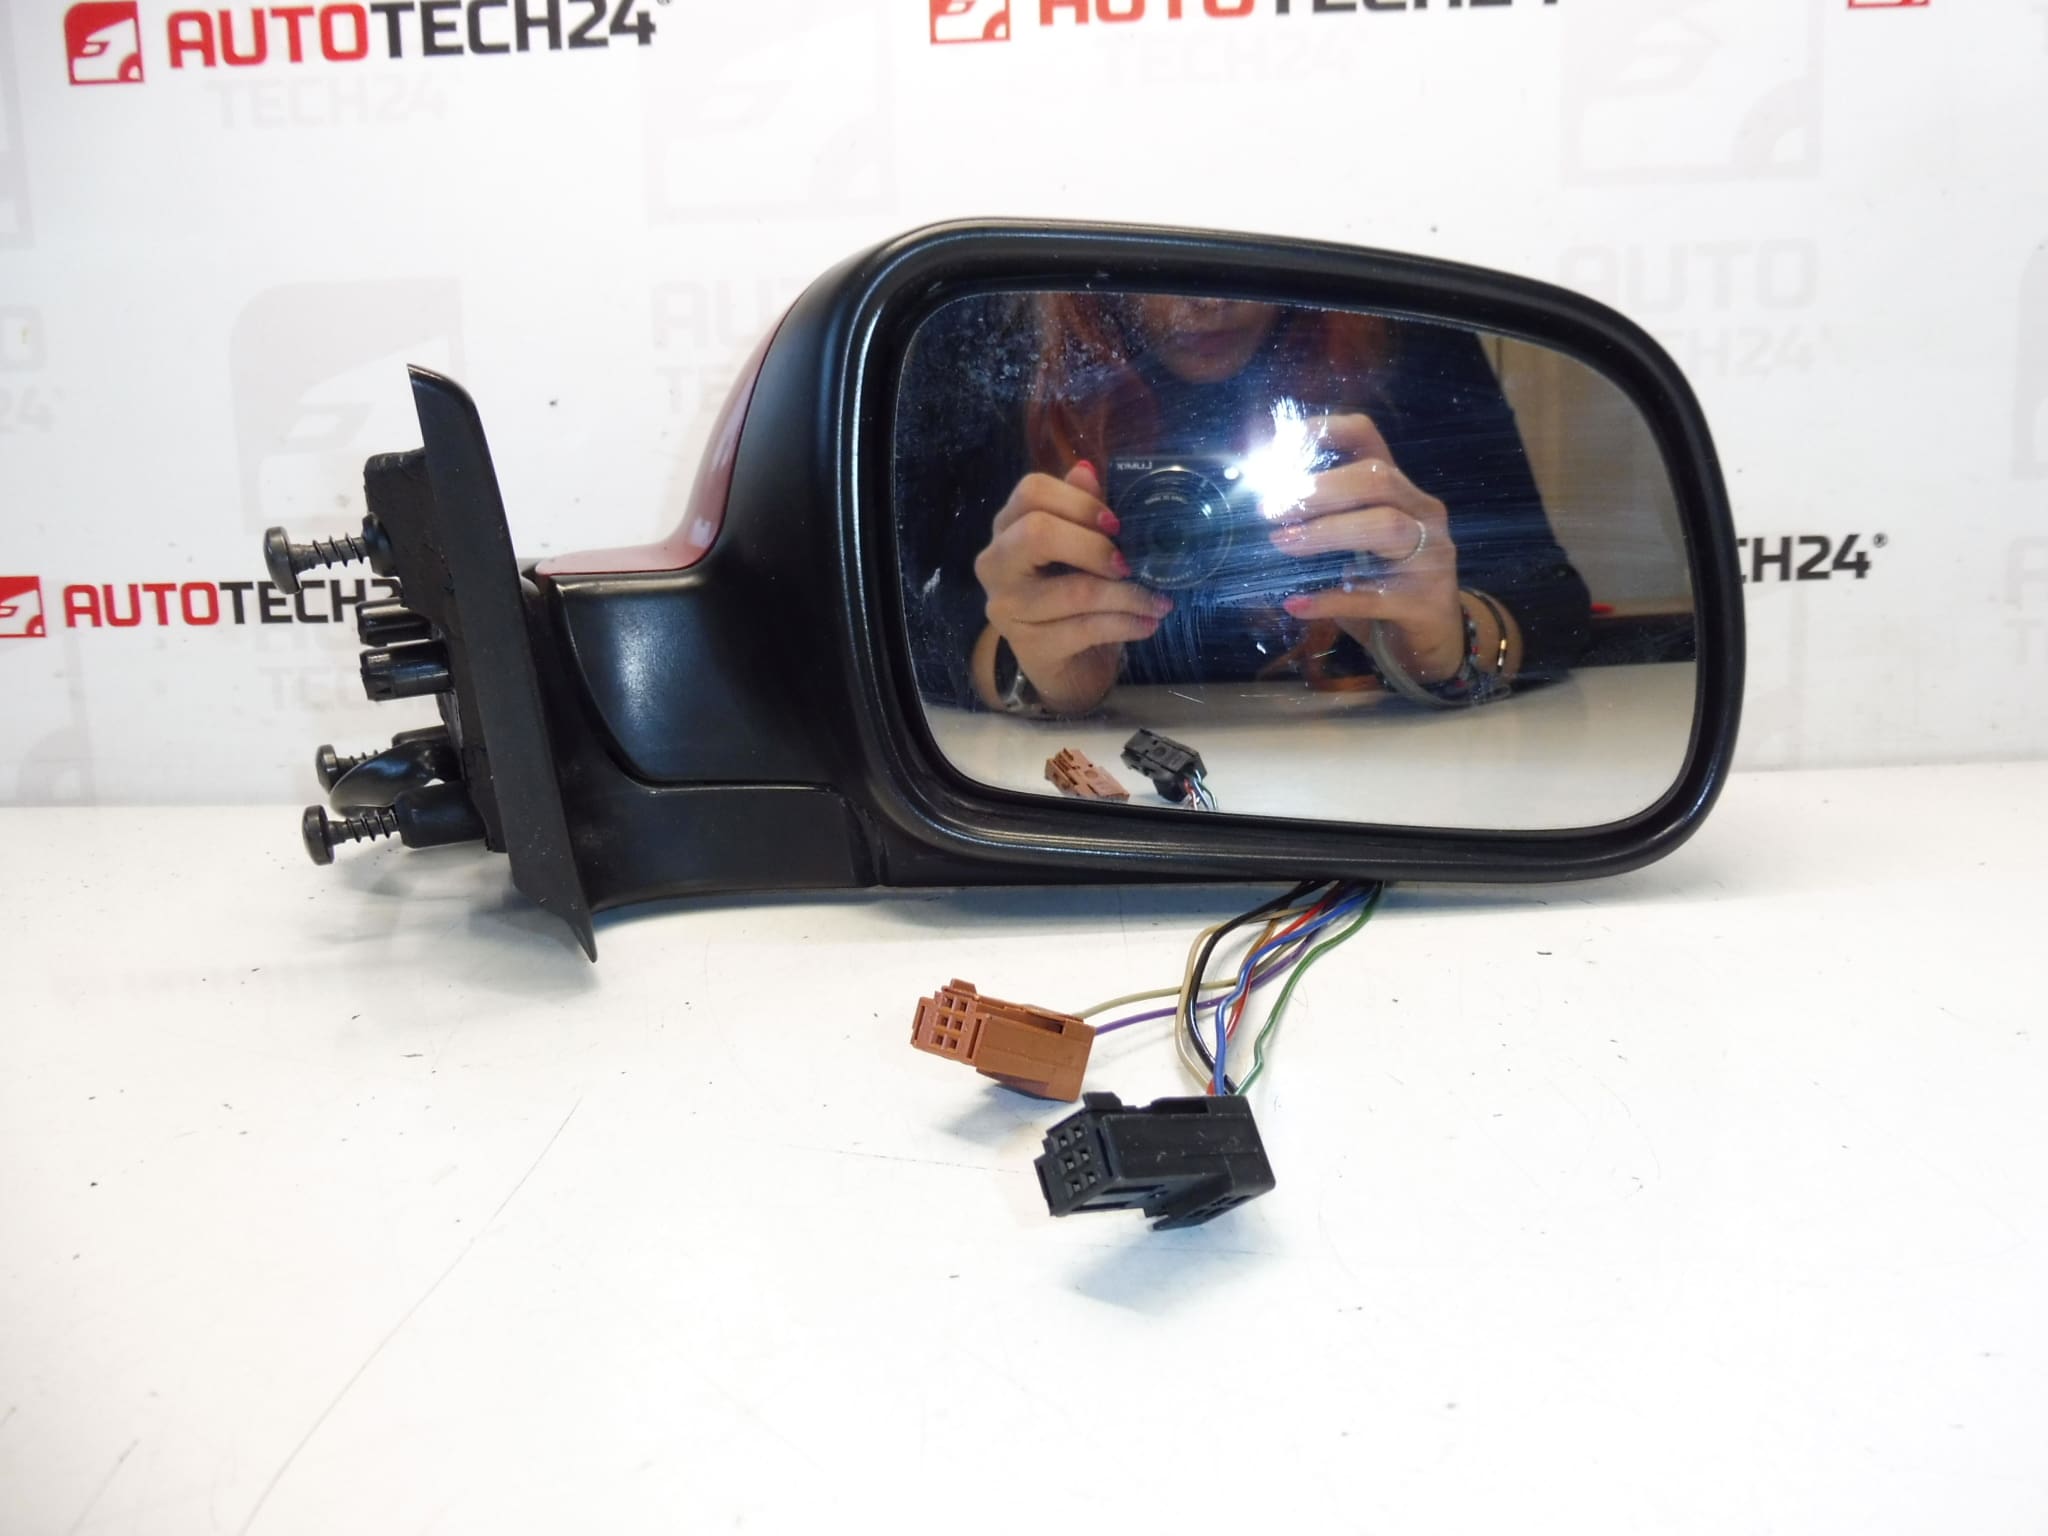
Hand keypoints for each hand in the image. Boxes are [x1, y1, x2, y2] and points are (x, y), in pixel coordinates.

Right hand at [973, 462, 1172, 713]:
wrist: (1066, 664)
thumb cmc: (1072, 596)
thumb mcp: (1079, 549)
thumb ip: (1080, 510)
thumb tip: (1087, 469)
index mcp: (1007, 528)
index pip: (1031, 492)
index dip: (1079, 502)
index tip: (1116, 523)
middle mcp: (996, 564)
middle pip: (1038, 533)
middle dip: (1095, 546)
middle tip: (1129, 563)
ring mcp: (1008, 608)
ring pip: (1075, 591)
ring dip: (1128, 595)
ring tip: (1159, 601)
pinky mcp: (1031, 647)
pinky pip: (1086, 629)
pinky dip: (1126, 624)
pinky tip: (1148, 623)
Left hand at [1264, 413, 1466, 682]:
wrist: (1428, 640)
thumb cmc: (1380, 583)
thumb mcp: (1352, 542)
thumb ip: (1321, 518)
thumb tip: (1258, 502)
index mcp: (1398, 488)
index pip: (1366, 437)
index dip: (1322, 432)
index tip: (1278, 447)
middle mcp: (1421, 512)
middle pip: (1377, 479)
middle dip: (1319, 489)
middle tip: (1270, 510)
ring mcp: (1431, 556)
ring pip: (1385, 526)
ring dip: (1326, 532)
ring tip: (1281, 542)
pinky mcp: (1425, 601)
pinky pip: (1374, 596)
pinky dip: (1330, 599)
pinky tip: (1296, 603)